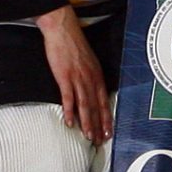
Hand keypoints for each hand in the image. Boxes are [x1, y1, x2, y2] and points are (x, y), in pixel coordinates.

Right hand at [36, 5, 111, 142]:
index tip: (108, 132)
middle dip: (99, 125)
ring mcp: (78, 78)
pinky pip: (68, 98)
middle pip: (96, 107)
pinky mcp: (65, 77)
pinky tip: (69, 122)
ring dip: (87, 122)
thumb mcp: (88, 61)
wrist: (63, 30)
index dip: (106, 118)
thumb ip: (90, 77)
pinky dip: (69, 111)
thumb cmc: (74, 45)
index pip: (104, 101)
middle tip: (100, 141)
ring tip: (88, 136)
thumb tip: (91, 91)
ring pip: (85, 105)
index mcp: (97, 75)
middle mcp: (91, 79)